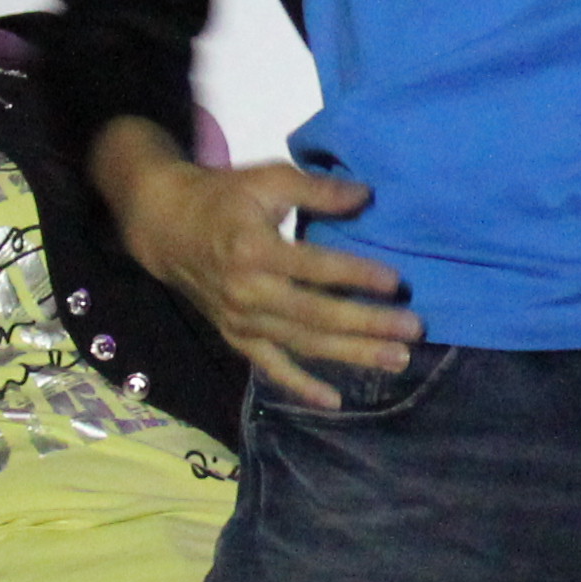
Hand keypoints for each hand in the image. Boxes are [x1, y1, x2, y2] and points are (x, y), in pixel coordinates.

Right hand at [91, 116, 421, 405]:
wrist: (167, 227)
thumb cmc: (225, 198)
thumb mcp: (267, 180)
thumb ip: (316, 189)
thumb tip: (366, 196)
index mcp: (254, 249)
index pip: (313, 267)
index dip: (355, 274)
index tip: (396, 282)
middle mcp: (247, 292)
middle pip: (314, 315)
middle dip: (366, 324)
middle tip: (412, 329)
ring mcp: (241, 321)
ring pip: (302, 344)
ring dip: (351, 355)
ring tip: (397, 359)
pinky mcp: (236, 337)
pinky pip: (271, 367)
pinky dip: (301, 387)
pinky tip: (335, 401)